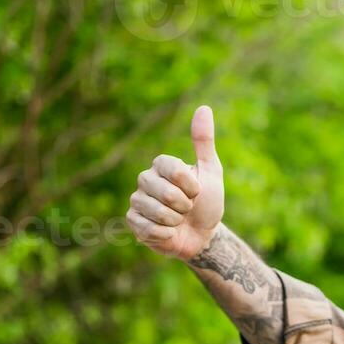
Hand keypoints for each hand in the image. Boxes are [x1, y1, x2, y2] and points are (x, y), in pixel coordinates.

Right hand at [127, 104, 225, 260]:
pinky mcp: (133, 222)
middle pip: (165, 194)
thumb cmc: (207, 202)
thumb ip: (204, 142)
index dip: (191, 186)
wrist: (202, 235)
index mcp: (161, 164)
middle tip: (187, 208)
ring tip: (178, 220)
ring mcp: (137, 200)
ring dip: (176, 222)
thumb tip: (204, 108)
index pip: (173, 170)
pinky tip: (168, 232)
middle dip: (185, 206)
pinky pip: (148, 229)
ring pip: (158, 213)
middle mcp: (145, 179)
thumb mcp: (211, 171)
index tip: (197, 191)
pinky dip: (166, 235)